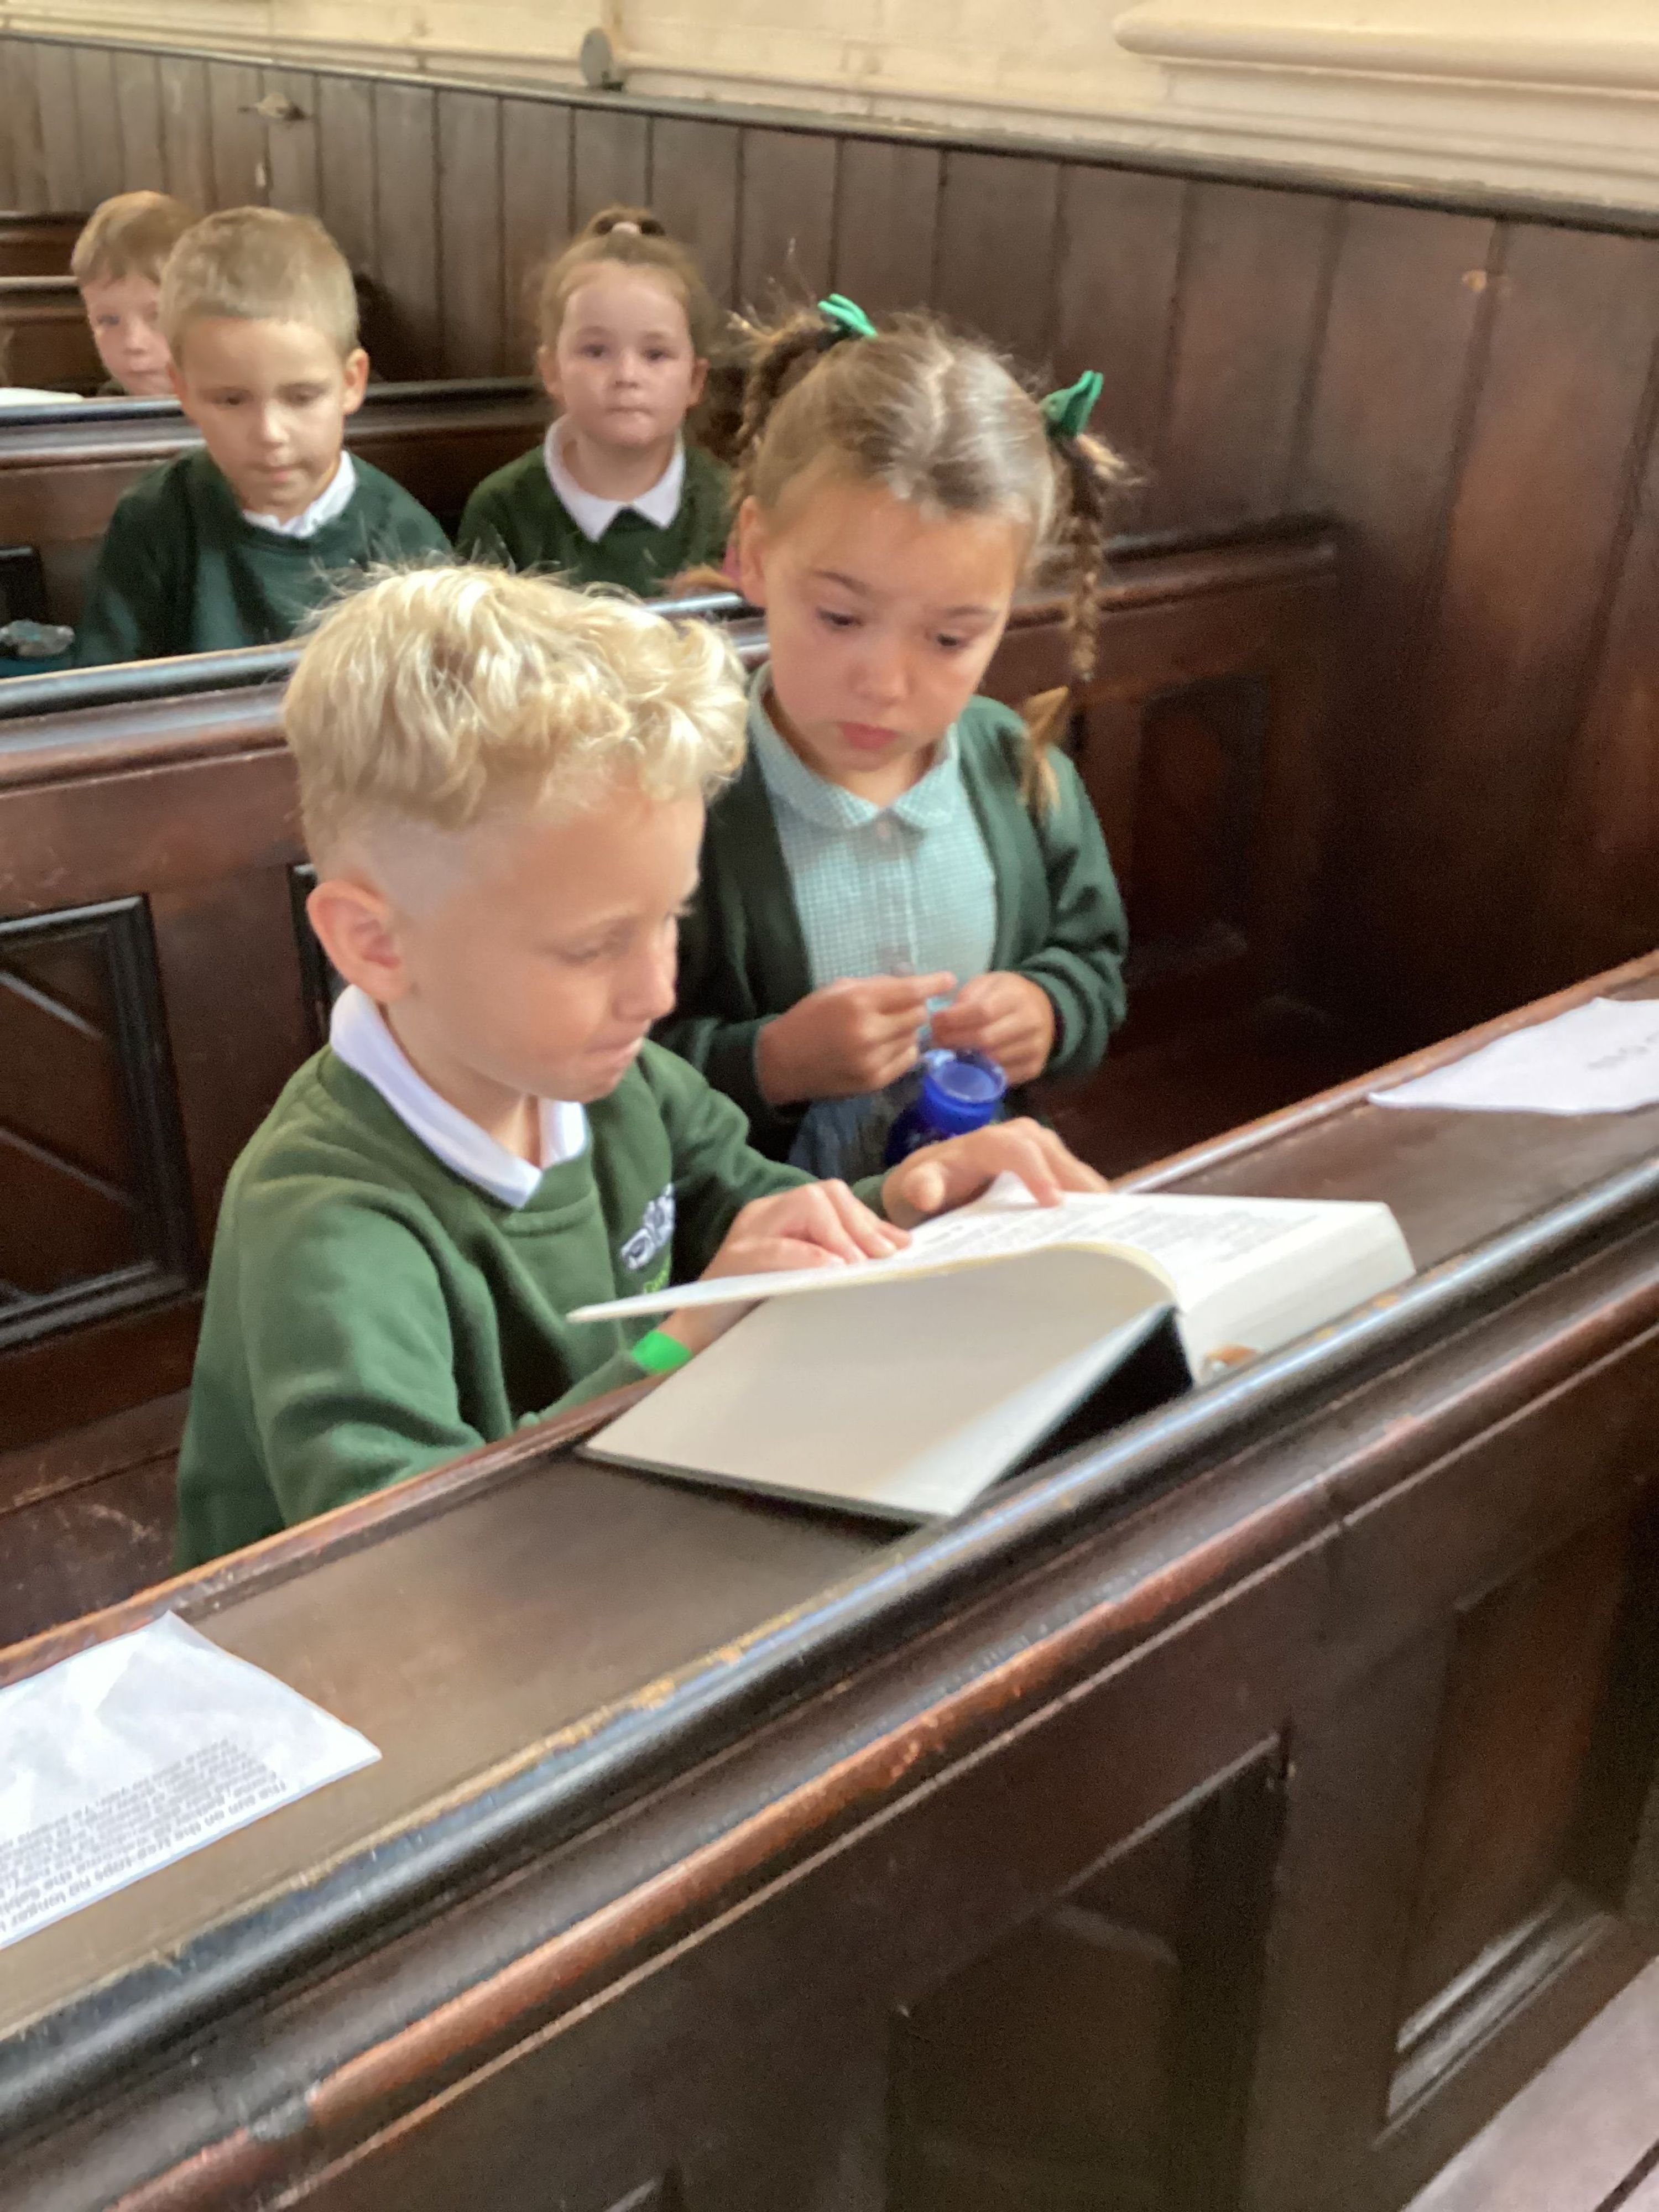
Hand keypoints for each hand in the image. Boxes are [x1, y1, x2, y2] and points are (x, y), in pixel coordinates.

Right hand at [660, 1180, 908, 1353]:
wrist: (697, 1340)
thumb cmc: (753, 1312)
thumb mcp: (802, 1280)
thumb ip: (836, 1263)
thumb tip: (891, 1257)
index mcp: (781, 1216)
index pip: (833, 1198)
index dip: (869, 1220)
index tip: (900, 1247)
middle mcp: (763, 1215)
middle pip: (822, 1195)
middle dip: (860, 1225)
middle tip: (885, 1260)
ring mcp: (745, 1234)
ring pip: (804, 1206)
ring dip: (840, 1236)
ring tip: (858, 1267)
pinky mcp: (731, 1262)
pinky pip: (774, 1249)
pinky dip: (807, 1257)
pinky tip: (830, 1271)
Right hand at [756, 972, 955, 1103]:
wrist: (782, 1062)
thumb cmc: (809, 1018)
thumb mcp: (837, 990)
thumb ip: (875, 987)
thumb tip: (912, 985)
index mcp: (858, 1002)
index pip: (910, 991)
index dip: (934, 983)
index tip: (949, 979)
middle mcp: (869, 1031)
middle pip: (918, 1015)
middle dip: (915, 1008)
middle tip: (904, 1007)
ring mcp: (873, 1060)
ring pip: (914, 1038)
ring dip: (907, 1030)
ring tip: (887, 1028)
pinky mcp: (874, 1081)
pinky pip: (907, 1060)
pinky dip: (903, 1050)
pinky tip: (885, 1046)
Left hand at [882, 1118, 1106, 1228]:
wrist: (928, 1182)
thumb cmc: (925, 1185)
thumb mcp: (916, 1186)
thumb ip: (921, 1186)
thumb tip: (926, 1193)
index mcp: (985, 1143)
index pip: (1017, 1149)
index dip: (1038, 1172)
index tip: (1054, 1202)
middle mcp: (1017, 1139)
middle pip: (1056, 1156)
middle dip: (1078, 1185)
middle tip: (1101, 1221)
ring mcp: (1038, 1151)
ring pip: (1072, 1167)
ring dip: (1090, 1195)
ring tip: (1109, 1228)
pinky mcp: (1050, 1167)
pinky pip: (1075, 1180)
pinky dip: (1088, 1202)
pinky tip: (1102, 1227)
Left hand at [929, 972, 1056, 1085]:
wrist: (1045, 1009)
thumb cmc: (1008, 995)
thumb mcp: (989, 983)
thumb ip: (967, 997)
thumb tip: (942, 1022)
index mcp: (1017, 996)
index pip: (982, 1011)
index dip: (954, 1019)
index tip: (935, 1022)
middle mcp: (1031, 1023)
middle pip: (986, 1039)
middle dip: (955, 1041)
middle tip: (936, 1041)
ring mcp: (1035, 1048)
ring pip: (992, 1060)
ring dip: (965, 1059)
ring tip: (950, 1051)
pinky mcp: (1034, 1067)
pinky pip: (1002, 1076)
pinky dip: (982, 1072)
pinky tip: (970, 1063)